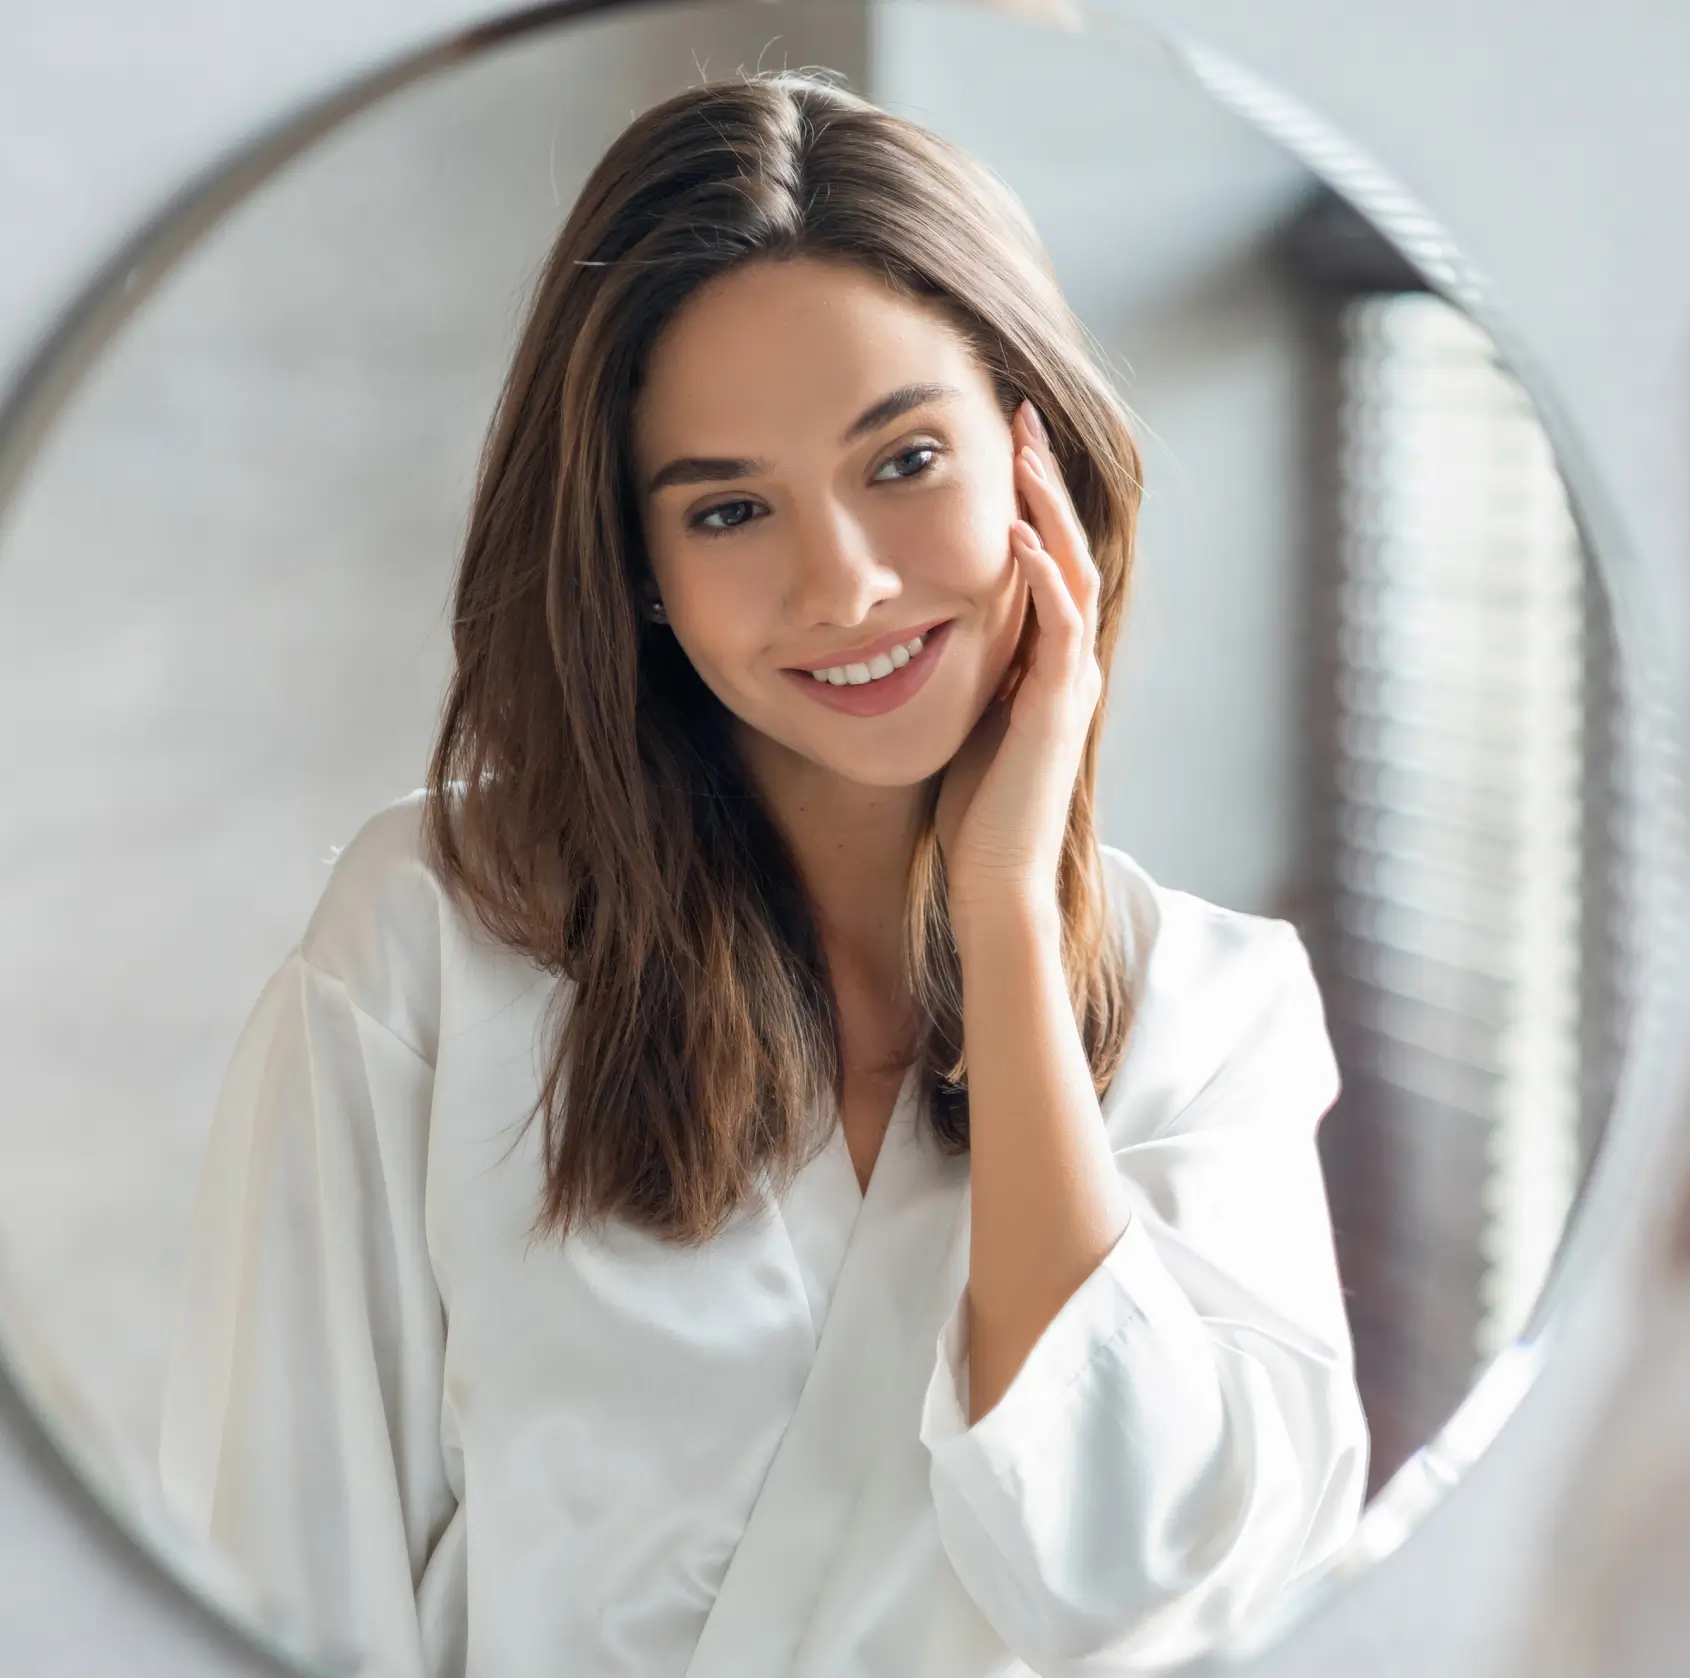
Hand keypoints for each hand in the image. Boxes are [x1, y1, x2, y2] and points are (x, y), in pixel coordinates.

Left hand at [935, 398, 1102, 919]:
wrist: (996, 876)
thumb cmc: (976, 806)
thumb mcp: (971, 715)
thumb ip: (972, 668)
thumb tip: (933, 626)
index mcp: (1049, 659)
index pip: (1047, 557)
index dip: (1030, 498)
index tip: (1002, 443)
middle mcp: (1072, 659)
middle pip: (1067, 545)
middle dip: (1044, 479)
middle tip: (1020, 414)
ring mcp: (1072, 679)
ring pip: (1072, 569)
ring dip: (1047, 506)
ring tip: (1023, 449)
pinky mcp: (1059, 705)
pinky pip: (1058, 623)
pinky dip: (1040, 574)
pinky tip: (1015, 533)